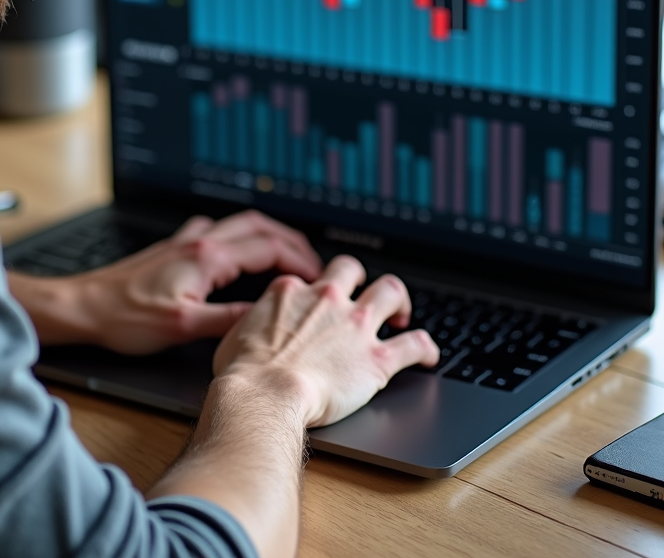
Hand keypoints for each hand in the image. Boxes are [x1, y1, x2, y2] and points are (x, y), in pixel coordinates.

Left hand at [11, 210, 322, 354]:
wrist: (84, 307)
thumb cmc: (125, 318)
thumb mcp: (184, 327)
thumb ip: (229, 320)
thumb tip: (267, 317)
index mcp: (207, 258)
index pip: (267, 248)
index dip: (298, 259)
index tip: (317, 274)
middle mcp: (199, 241)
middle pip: (259, 227)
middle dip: (291, 240)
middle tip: (313, 261)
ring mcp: (186, 241)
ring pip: (239, 224)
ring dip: (268, 234)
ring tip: (287, 253)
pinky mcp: (174, 248)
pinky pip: (216, 230)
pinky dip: (239, 235)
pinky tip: (236, 250)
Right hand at [212, 255, 438, 427]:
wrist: (264, 395)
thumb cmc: (244, 374)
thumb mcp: (234, 336)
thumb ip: (251, 325)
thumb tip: (248, 334)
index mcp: (290, 291)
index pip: (311, 277)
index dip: (317, 289)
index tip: (320, 301)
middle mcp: (326, 299)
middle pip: (353, 268)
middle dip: (362, 279)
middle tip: (365, 297)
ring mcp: (355, 325)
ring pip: (391, 290)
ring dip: (400, 300)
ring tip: (401, 315)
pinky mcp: (377, 358)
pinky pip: (415, 343)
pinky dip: (427, 347)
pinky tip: (430, 356)